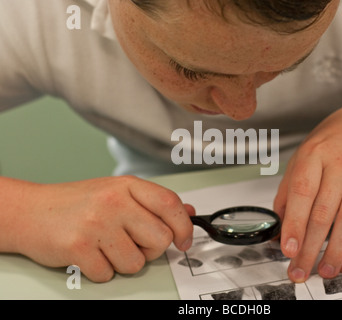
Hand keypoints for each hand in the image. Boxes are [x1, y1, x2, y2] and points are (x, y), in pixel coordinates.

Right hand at [14, 176, 193, 281]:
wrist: (30, 210)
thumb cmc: (77, 202)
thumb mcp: (118, 192)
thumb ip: (153, 203)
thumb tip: (188, 212)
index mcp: (127, 185)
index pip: (170, 204)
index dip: (184, 227)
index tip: (183, 241)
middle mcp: (114, 201)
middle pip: (160, 240)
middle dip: (150, 250)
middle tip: (132, 243)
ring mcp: (96, 224)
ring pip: (136, 263)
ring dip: (123, 262)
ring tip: (106, 247)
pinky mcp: (78, 248)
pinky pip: (108, 274)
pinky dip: (101, 271)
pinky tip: (90, 254)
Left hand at [274, 98, 341, 281]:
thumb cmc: (338, 139)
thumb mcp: (306, 153)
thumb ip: (289, 187)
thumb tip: (279, 224)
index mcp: (314, 154)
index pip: (301, 193)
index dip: (294, 223)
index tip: (287, 249)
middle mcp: (341, 163)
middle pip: (323, 212)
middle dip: (310, 247)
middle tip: (300, 270)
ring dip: (335, 250)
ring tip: (324, 271)